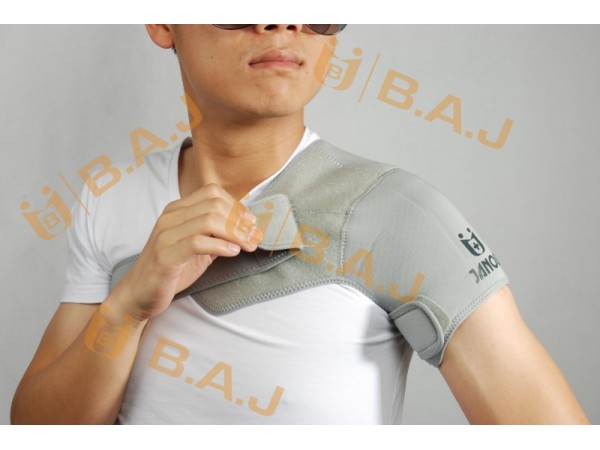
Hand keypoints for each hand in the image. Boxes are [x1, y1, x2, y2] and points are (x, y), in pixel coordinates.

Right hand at [108, 183, 261, 320]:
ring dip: (235, 233)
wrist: (139, 293)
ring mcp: (166, 235)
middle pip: (214, 204)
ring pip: (209, 220)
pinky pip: (198, 242)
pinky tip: (232, 253)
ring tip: (247, 246)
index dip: (236, 205)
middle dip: (240, 220)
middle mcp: (170, 217)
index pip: (212, 192)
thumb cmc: (171, 270)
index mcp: (177, 210)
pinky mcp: (165, 255)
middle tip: (254, 236)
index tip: (251, 222)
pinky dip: (221, 246)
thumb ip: (217, 234)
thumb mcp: (199, 248)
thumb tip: (246, 227)